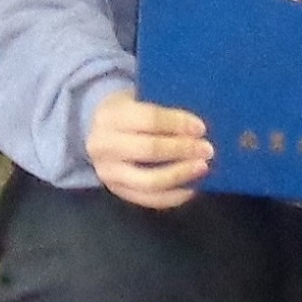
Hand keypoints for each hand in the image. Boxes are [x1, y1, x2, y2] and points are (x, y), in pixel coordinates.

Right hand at [85, 89, 214, 209]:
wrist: (95, 132)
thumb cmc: (126, 113)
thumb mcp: (135, 101)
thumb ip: (162, 111)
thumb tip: (198, 127)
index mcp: (110, 116)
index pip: (149, 119)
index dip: (178, 123)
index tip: (200, 128)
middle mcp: (103, 145)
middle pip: (149, 149)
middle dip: (183, 150)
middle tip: (207, 149)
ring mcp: (107, 172)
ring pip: (149, 180)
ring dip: (180, 174)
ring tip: (202, 167)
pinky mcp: (115, 190)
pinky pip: (148, 199)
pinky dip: (173, 197)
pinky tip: (191, 189)